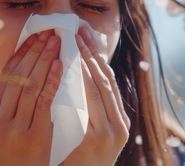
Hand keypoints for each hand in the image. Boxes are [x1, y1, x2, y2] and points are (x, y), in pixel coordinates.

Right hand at [0, 30, 62, 165]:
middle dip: (33, 52)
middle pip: (15, 78)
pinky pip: (43, 102)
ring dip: (44, 60)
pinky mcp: (33, 136)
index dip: (19, 55)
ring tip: (56, 42)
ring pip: (28, 85)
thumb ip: (6, 110)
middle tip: (47, 33)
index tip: (32, 37)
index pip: (3, 78)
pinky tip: (59, 66)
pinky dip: (51, 81)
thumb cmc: (14, 159)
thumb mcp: (0, 135)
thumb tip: (20, 78)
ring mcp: (13, 129)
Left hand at [64, 27, 130, 165]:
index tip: (86, 35)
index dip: (98, 57)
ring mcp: (104, 134)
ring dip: (84, 66)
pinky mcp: (89, 141)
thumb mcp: (97, 134)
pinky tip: (64, 73)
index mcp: (120, 122)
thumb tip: (81, 75)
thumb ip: (94, 111)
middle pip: (104, 82)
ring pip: (96, 92)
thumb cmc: (84, 160)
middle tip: (78, 32)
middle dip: (91, 55)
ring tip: (72, 45)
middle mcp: (117, 126)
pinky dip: (74, 88)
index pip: (109, 81)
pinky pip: (81, 109)